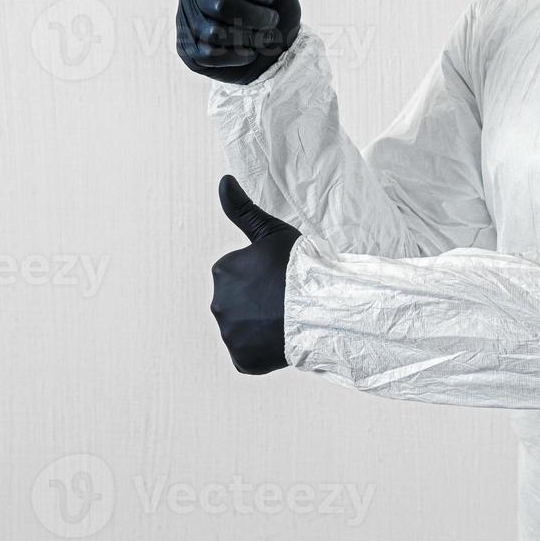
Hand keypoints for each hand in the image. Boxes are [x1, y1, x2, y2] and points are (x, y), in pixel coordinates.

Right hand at [176, 0, 301, 84]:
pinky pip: (207, 55)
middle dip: (255, 19)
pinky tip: (245, 52)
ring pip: (214, 34)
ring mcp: (184, 20)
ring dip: (246, 40)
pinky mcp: (185, 48)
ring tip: (256, 38)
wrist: (275, 47)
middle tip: (270, 23)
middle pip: (222, 8)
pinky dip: (234, 57)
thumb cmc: (274, 2)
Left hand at [209, 176, 301, 374]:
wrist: (320, 307)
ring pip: (244, 330)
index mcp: (222, 271)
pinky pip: (248, 355)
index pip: (239, 275)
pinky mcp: (242, 360)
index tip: (281, 277)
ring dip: (260, 326)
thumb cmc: (299, 266)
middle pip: (240, 303)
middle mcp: (218, 304)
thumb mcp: (272, 231)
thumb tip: (224, 181)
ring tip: (286, 319)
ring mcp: (229, 335)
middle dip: (258, 302)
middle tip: (285, 300)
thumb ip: (242, 208)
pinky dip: (262, 351)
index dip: (263, 276)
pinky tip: (280, 339)